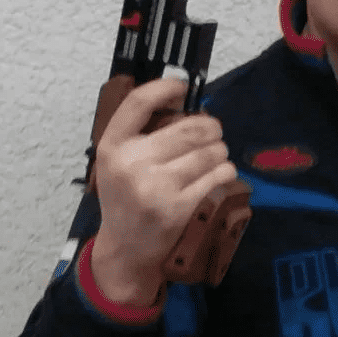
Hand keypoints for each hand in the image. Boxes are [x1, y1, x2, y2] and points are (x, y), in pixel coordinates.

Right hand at [90, 78, 236, 304]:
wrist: (126, 249)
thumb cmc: (126, 197)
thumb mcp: (118, 161)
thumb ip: (141, 132)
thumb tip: (181, 97)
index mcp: (113, 146)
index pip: (138, 103)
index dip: (164, 87)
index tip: (181, 87)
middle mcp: (132, 163)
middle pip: (190, 128)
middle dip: (210, 127)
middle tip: (213, 132)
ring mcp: (156, 187)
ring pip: (209, 151)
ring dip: (220, 150)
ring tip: (215, 156)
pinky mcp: (179, 207)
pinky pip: (218, 176)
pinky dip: (225, 171)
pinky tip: (219, 173)